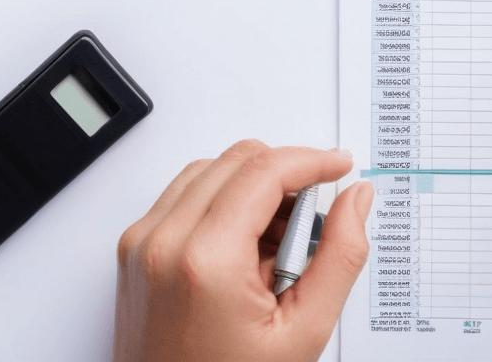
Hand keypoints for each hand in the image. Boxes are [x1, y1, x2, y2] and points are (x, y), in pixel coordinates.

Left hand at [112, 140, 374, 361]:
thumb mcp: (303, 331)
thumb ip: (340, 255)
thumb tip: (356, 200)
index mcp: (206, 260)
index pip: (265, 170)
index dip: (312, 160)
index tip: (339, 166)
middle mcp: (163, 242)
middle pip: (238, 160)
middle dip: (286, 175)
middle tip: (313, 220)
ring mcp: (142, 243)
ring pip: (210, 170)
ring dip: (253, 187)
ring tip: (279, 245)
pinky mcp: (134, 249)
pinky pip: (184, 194)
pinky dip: (221, 202)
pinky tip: (245, 248)